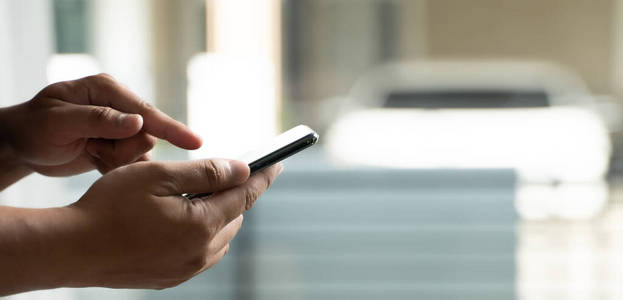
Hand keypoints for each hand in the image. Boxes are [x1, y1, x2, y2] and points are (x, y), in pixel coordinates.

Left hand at [0, 73, 201, 175]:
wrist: (20, 146)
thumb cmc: (33, 128)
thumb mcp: (59, 122)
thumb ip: (98, 120)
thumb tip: (138, 123)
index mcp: (106, 90)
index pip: (145, 111)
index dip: (171, 128)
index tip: (195, 142)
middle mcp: (118, 105)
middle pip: (146, 135)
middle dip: (123, 151)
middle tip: (93, 151)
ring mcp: (119, 125)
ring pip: (141, 151)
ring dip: (116, 160)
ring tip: (90, 154)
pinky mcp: (118, 143)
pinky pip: (132, 161)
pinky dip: (115, 166)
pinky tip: (94, 160)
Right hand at [0, 159, 281, 294]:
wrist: (71, 249)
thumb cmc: (109, 207)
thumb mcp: (159, 176)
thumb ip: (206, 172)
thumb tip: (242, 169)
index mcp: (201, 225)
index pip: (245, 196)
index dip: (262, 177)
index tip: (277, 163)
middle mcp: (200, 253)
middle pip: (234, 217)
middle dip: (234, 194)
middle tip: (225, 173)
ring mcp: (186, 269)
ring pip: (220, 236)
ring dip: (218, 214)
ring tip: (198, 194)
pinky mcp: (171, 277)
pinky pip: (201, 252)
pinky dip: (202, 232)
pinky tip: (183, 218)